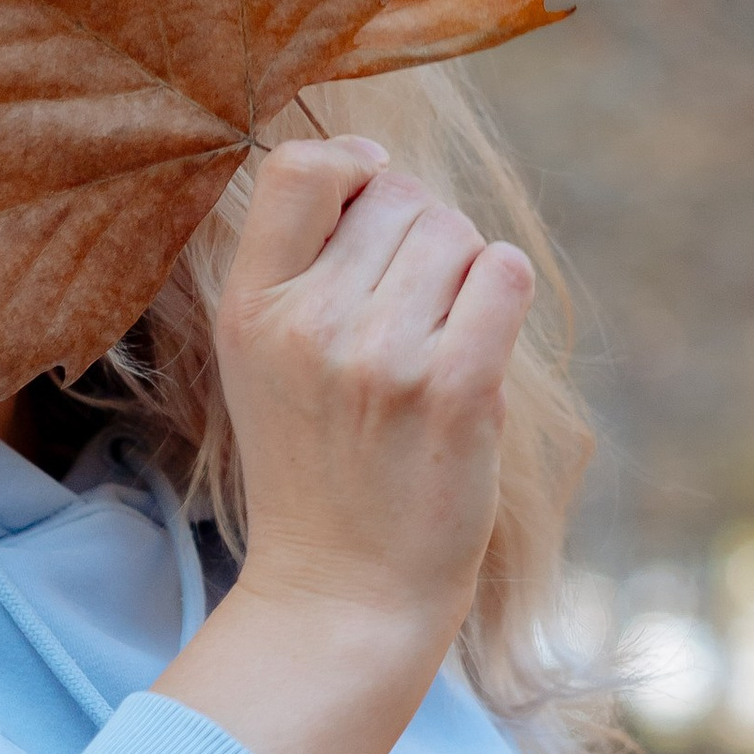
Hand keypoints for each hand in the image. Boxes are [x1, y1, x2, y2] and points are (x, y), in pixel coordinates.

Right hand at [217, 138, 534, 655]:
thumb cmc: (316, 463)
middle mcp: (308, 325)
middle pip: (400, 198)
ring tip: (438, 342)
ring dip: (465, 276)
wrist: (343, 589)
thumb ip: (298, 263)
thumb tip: (377, 163)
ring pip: (458, 234)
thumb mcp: (262, 358)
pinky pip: (503, 274)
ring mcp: (382, 358)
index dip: (353, 165)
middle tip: (409, 315)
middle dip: (421, 237)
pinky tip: (479, 345)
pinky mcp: (455, 389)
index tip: (372, 198)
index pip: (298, 166)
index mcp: (250, 309)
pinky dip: (502, 293)